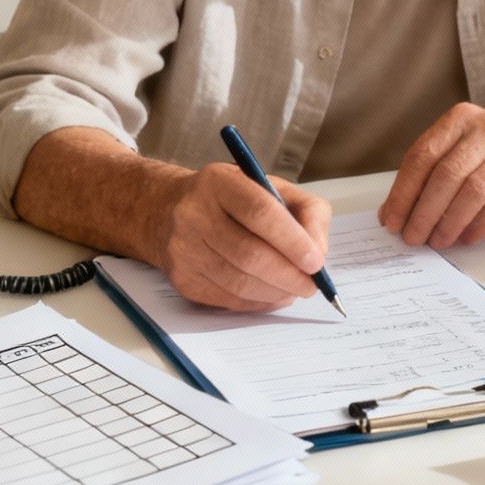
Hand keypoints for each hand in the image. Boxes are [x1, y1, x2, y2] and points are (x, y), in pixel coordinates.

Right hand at [148, 163, 330, 311]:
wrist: (166, 211)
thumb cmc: (230, 199)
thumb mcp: (269, 187)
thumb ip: (305, 211)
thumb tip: (319, 252)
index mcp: (219, 182)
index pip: (260, 212)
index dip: (292, 241)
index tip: (316, 262)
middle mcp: (194, 214)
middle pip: (250, 255)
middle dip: (289, 275)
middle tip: (311, 285)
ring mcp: (183, 249)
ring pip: (240, 283)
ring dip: (276, 292)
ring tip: (294, 289)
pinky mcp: (182, 279)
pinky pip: (228, 299)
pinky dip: (258, 302)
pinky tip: (272, 294)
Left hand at [380, 104, 484, 249]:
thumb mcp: (462, 149)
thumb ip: (429, 174)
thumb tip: (392, 212)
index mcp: (461, 119)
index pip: (423, 155)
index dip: (403, 192)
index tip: (392, 219)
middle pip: (446, 175)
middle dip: (423, 212)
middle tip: (412, 236)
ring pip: (472, 192)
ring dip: (449, 223)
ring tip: (437, 241)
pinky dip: (478, 227)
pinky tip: (465, 238)